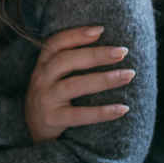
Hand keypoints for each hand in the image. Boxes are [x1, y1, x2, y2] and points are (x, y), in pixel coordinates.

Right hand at [25, 25, 134, 142]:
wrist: (35, 132)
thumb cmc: (52, 98)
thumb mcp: (52, 77)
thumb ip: (68, 62)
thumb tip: (107, 46)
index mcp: (42, 65)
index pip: (55, 44)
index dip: (76, 35)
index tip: (101, 30)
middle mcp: (40, 79)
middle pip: (66, 61)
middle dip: (96, 54)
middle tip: (122, 51)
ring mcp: (45, 99)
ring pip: (74, 85)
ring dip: (103, 79)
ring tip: (128, 75)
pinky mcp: (52, 119)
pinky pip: (79, 115)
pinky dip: (102, 112)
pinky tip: (123, 108)